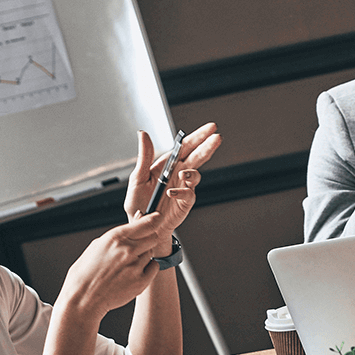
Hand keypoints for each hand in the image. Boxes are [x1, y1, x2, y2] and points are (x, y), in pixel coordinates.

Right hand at [57, 216, 165, 322]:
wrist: (83, 299)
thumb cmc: (85, 273)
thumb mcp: (97, 246)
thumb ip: (118, 236)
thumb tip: (135, 222)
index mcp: (115, 238)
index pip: (145, 223)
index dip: (153, 219)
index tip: (157, 218)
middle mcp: (127, 250)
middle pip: (153, 237)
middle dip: (147, 239)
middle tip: (138, 246)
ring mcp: (135, 266)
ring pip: (151, 253)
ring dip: (143, 255)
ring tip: (127, 264)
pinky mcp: (140, 282)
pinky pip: (154, 268)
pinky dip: (148, 268)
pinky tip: (134, 272)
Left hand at [124, 125, 218, 244]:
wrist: (143, 227)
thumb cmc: (138, 203)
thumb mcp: (138, 177)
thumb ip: (144, 156)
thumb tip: (143, 133)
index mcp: (167, 164)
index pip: (185, 146)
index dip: (198, 136)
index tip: (210, 128)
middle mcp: (178, 173)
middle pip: (196, 156)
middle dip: (207, 146)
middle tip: (217, 137)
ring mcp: (183, 187)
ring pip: (196, 174)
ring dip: (193, 172)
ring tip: (184, 174)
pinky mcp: (185, 202)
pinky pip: (189, 194)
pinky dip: (182, 192)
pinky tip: (171, 193)